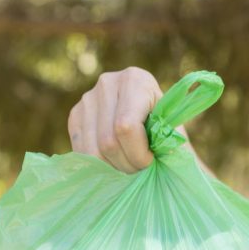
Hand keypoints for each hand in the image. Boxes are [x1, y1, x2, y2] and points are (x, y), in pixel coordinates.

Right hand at [67, 67, 187, 172]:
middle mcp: (108, 83)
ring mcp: (88, 98)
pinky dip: (99, 164)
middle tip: (140, 169)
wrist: (153, 121)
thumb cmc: (169, 130)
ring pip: (93, 150)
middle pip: (108, 141)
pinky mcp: (75, 114)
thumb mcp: (173, 132)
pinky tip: (114, 162)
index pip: (126, 127)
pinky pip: (81, 151)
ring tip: (129, 166)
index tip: (151, 161)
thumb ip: (165, 143)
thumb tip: (146, 162)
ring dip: (113, 168)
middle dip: (127, 164)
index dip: (138, 153)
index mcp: (136, 80)